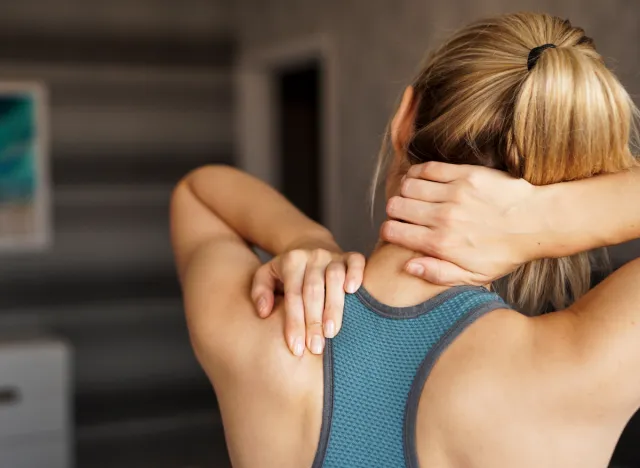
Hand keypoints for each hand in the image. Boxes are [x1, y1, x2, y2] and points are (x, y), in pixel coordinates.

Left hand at [251, 249, 364, 355]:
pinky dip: (356, 274)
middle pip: (313, 290)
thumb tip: (264, 312)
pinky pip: (356, 262)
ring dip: (334, 306)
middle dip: (313, 322)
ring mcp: (333, 255)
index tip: (296, 348)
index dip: (294, 323)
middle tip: (315, 348)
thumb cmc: (287, 271)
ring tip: (331, 332)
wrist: (310, 245)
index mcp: (291, 261)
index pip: (293, 295)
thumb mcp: (266, 275)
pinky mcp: (350, 256)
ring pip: (335, 278)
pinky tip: (353, 291)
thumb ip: (260, 292)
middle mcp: (312, 256)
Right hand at [382, 162, 540, 284]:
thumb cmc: (505, 253)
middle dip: (394, 211)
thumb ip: (437, 273)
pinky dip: (418, 173)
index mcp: (441, 245)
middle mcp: (443, 218)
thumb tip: (407, 267)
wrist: (537, 223)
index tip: (396, 230)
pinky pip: (427, 168)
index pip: (393, 232)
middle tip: (403, 213)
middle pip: (396, 206)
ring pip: (408, 186)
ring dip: (405, 191)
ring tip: (413, 196)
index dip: (389, 231)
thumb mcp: (473, 276)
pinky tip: (421, 179)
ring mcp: (454, 194)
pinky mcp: (465, 175)